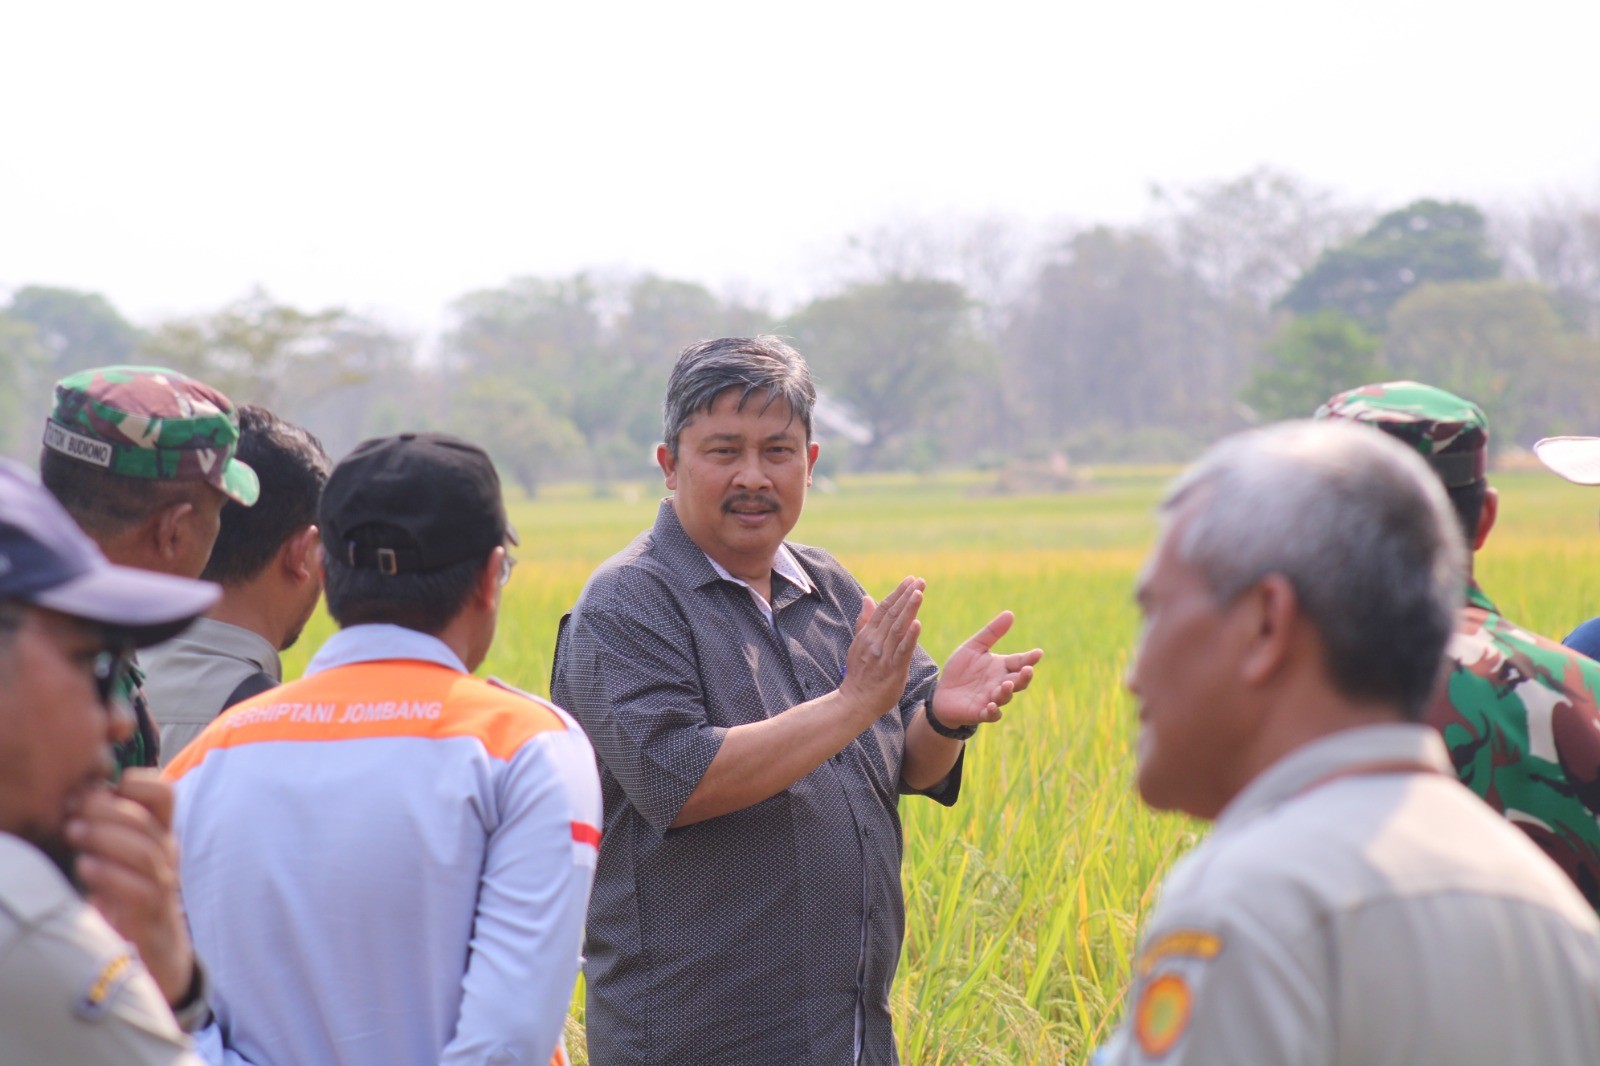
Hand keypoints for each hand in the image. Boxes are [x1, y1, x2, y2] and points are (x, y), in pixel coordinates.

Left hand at [67, 769, 196, 1006]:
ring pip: (146, 851)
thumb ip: (104, 828)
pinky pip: (140, 890)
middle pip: (147, 820)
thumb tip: (74, 796)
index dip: (136, 784)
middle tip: (73, 811)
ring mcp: (162, 885)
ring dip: (105, 837)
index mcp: (159, 834)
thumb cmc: (124, 897)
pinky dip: (110, 874)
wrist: (150, 951)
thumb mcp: (116, 856)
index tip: (101, 789)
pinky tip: (85, 868)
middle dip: (107, 809)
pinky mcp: (151, 915)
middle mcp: (166, 854)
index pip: (163, 794)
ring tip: (73, 834)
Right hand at [840, 576, 924, 719]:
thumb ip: (864, 622)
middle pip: (892, 614)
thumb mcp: (858, 644)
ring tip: (919, 593)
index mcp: (867, 634)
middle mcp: (875, 642)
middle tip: (920, 580)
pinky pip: (902, 651)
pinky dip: (910, 637)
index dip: (898, 593)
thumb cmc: (859, 674)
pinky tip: (918, 624)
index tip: (910, 579)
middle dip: (906, 595)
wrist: (855, 701)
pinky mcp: (893, 669)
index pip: (884, 608)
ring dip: (909, 609)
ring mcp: (883, 655)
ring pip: (898, 628)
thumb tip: (867, 598)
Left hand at [931, 611, 1042, 727]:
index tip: (1038, 653)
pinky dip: (993, 712)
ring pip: (1006, 697)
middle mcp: (1000, 683)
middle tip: (1028, 670)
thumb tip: (1011, 613)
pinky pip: (991, 715)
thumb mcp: (974, 647)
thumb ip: (991, 633)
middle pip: (1019, 681)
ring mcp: (992, 698)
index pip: (1019, 661)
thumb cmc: (961, 670)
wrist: (942, 692)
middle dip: (1025, 677)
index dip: (1030, 658)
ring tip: (1006, 685)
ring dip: (1007, 692)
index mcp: (1001, 667)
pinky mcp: (980, 712)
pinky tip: (991, 705)